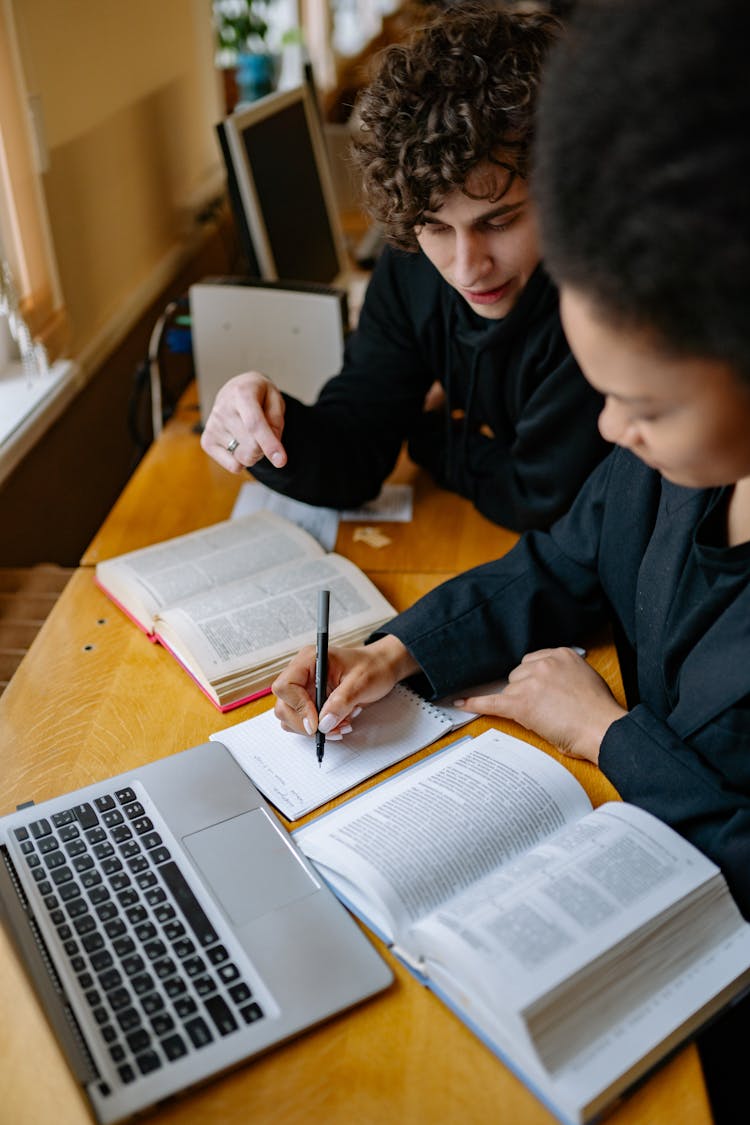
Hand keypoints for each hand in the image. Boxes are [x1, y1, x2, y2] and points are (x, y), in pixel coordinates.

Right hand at [200, 371, 286, 473]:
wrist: (235, 389)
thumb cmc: (259, 396)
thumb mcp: (275, 399)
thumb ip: (276, 422)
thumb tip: (272, 450)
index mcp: (242, 394)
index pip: (254, 424)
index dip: (269, 444)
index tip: (281, 462)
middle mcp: (222, 409)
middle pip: (252, 446)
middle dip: (265, 448)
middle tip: (265, 434)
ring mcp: (212, 426)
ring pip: (243, 458)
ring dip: (254, 453)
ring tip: (251, 436)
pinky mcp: (207, 441)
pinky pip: (233, 466)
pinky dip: (241, 460)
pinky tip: (240, 443)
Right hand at [271, 635, 418, 737]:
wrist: (382, 668)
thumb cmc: (373, 667)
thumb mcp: (361, 682)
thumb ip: (341, 702)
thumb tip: (323, 723)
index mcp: (309, 660)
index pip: (285, 686)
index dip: (298, 707)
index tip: (316, 722)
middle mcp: (302, 674)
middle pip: (284, 705)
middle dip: (305, 723)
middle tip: (330, 729)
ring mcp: (304, 689)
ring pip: (291, 717)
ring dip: (314, 729)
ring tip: (340, 725)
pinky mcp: (310, 702)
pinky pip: (304, 722)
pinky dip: (320, 729)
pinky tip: (339, 724)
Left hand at [454, 647, 626, 763]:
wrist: (602, 729)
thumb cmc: (598, 711)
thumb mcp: (585, 678)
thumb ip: (564, 673)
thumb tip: (547, 684)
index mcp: (561, 654)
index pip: (532, 662)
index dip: (532, 679)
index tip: (535, 688)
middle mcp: (544, 663)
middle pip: (518, 675)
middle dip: (525, 691)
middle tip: (544, 708)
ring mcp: (531, 682)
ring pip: (510, 690)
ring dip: (519, 703)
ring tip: (544, 717)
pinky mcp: (521, 703)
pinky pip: (492, 701)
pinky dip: (475, 703)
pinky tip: (463, 703)